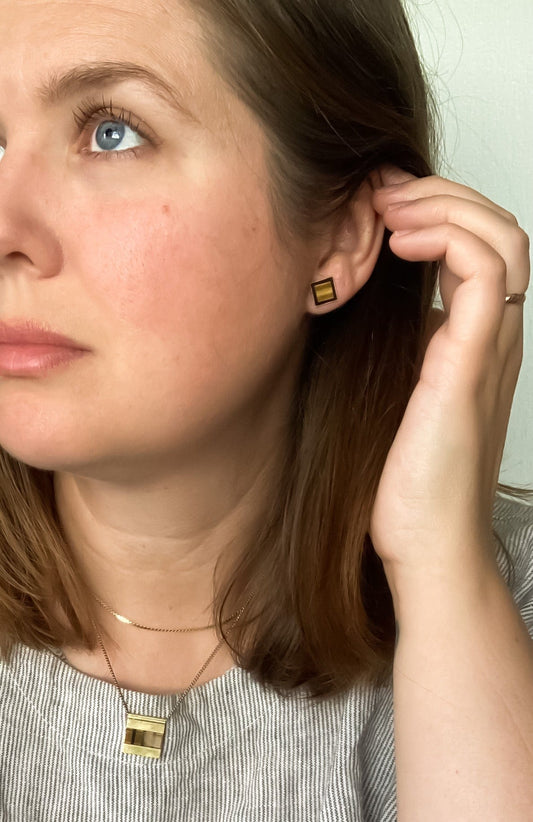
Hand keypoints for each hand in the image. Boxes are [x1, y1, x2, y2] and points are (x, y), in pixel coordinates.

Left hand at [369, 166, 529, 581]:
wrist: (429, 550)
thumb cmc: (406, 485)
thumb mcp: (395, 400)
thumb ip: (396, 355)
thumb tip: (360, 313)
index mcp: (475, 344)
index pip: (482, 245)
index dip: (439, 208)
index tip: (381, 203)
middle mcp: (493, 339)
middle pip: (499, 228)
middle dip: (442, 193)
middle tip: (385, 192)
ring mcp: (489, 350)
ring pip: (501, 238)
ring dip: (445, 205)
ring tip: (391, 208)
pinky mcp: (470, 366)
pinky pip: (485, 275)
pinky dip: (448, 239)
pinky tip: (399, 242)